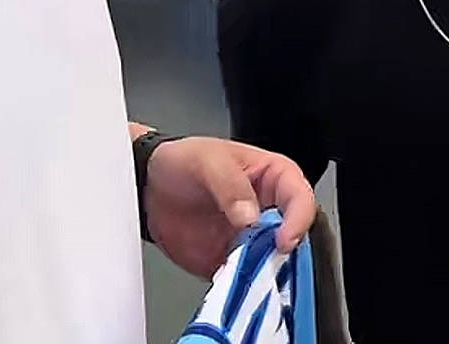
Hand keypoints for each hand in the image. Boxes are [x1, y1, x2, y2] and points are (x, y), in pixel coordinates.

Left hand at [143, 137, 315, 278]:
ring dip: (266, 275)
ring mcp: (252, 241)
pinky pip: (246, 281)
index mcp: (274, 178)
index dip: (298, 219)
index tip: (284, 238)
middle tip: (270, 262)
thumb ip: (229, 184)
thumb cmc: (182, 162)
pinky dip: (242, 288)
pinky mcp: (233, 264)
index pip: (300, 199)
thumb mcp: (207, 160)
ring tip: (249, 278)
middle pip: (294, 237)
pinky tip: (232, 287)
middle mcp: (269, 212)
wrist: (148, 189)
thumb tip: (249, 216)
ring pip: (274, 263)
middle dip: (287, 253)